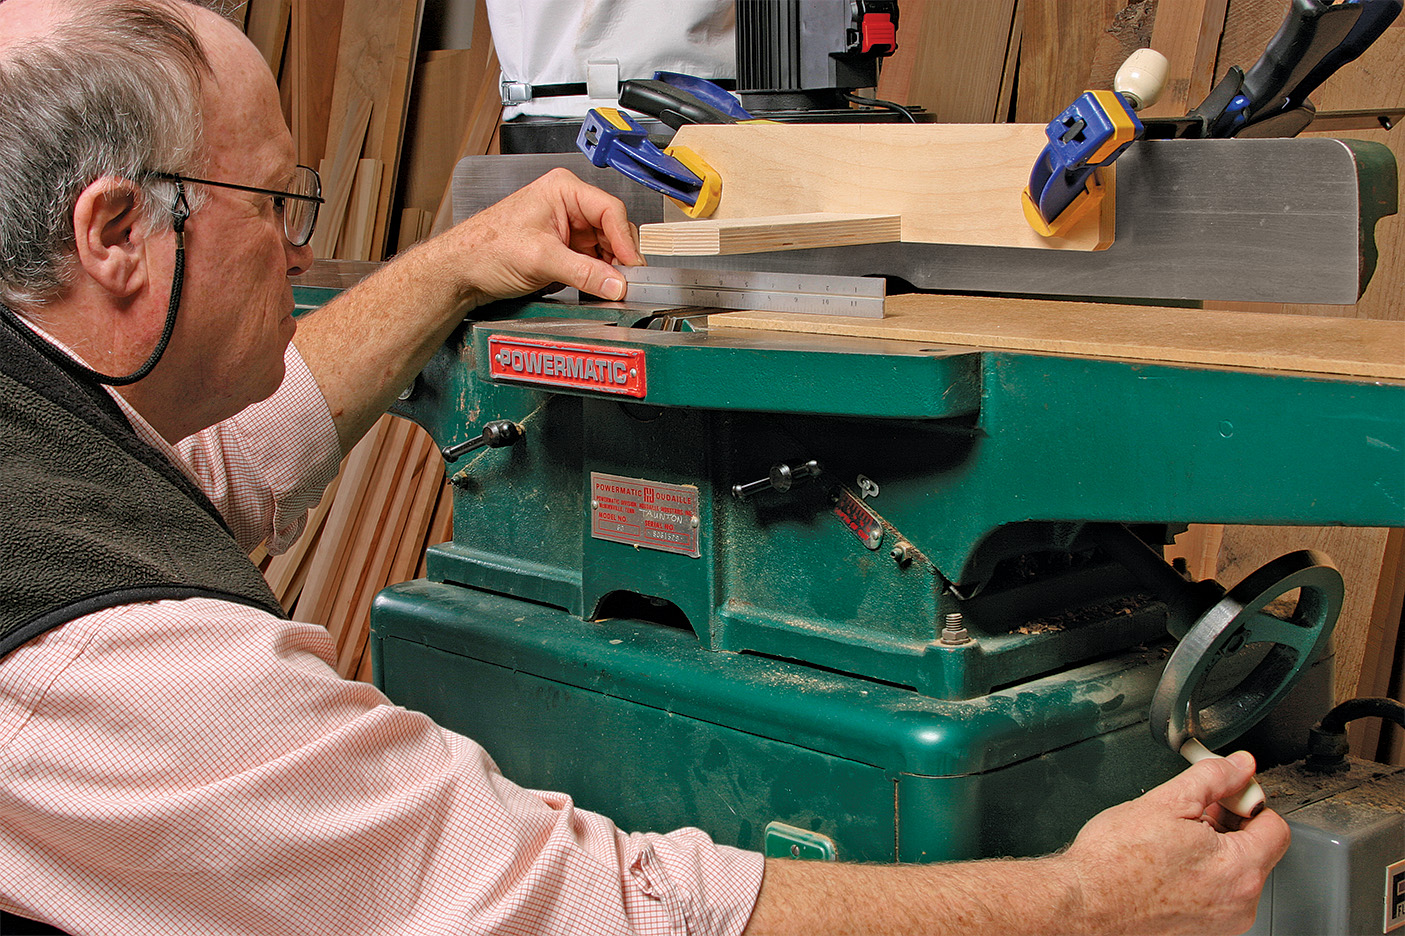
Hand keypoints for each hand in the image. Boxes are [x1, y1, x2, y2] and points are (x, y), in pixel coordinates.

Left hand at [436, 167, 643, 307]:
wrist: (461, 270)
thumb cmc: (485, 248)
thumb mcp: (541, 260)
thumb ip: (584, 272)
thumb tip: (616, 284)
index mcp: (563, 189)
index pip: (611, 210)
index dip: (624, 241)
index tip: (631, 268)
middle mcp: (568, 205)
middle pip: (612, 230)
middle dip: (618, 257)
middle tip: (623, 283)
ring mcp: (567, 227)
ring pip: (605, 248)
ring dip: (608, 269)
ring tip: (607, 288)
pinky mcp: (564, 249)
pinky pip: (592, 261)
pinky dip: (597, 276)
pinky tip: (596, 287)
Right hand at [1056, 751, 1289, 934]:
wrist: (1083, 905)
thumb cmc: (1114, 862)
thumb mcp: (1166, 802)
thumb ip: (1213, 778)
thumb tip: (1239, 766)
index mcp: (1240, 870)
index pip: (1275, 826)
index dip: (1247, 801)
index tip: (1224, 794)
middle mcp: (1239, 904)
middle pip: (1255, 851)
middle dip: (1226, 825)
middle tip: (1189, 813)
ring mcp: (1221, 924)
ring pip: (1233, 874)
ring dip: (1211, 851)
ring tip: (1170, 840)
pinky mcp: (1201, 932)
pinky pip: (1214, 895)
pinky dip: (1198, 876)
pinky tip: (1166, 864)